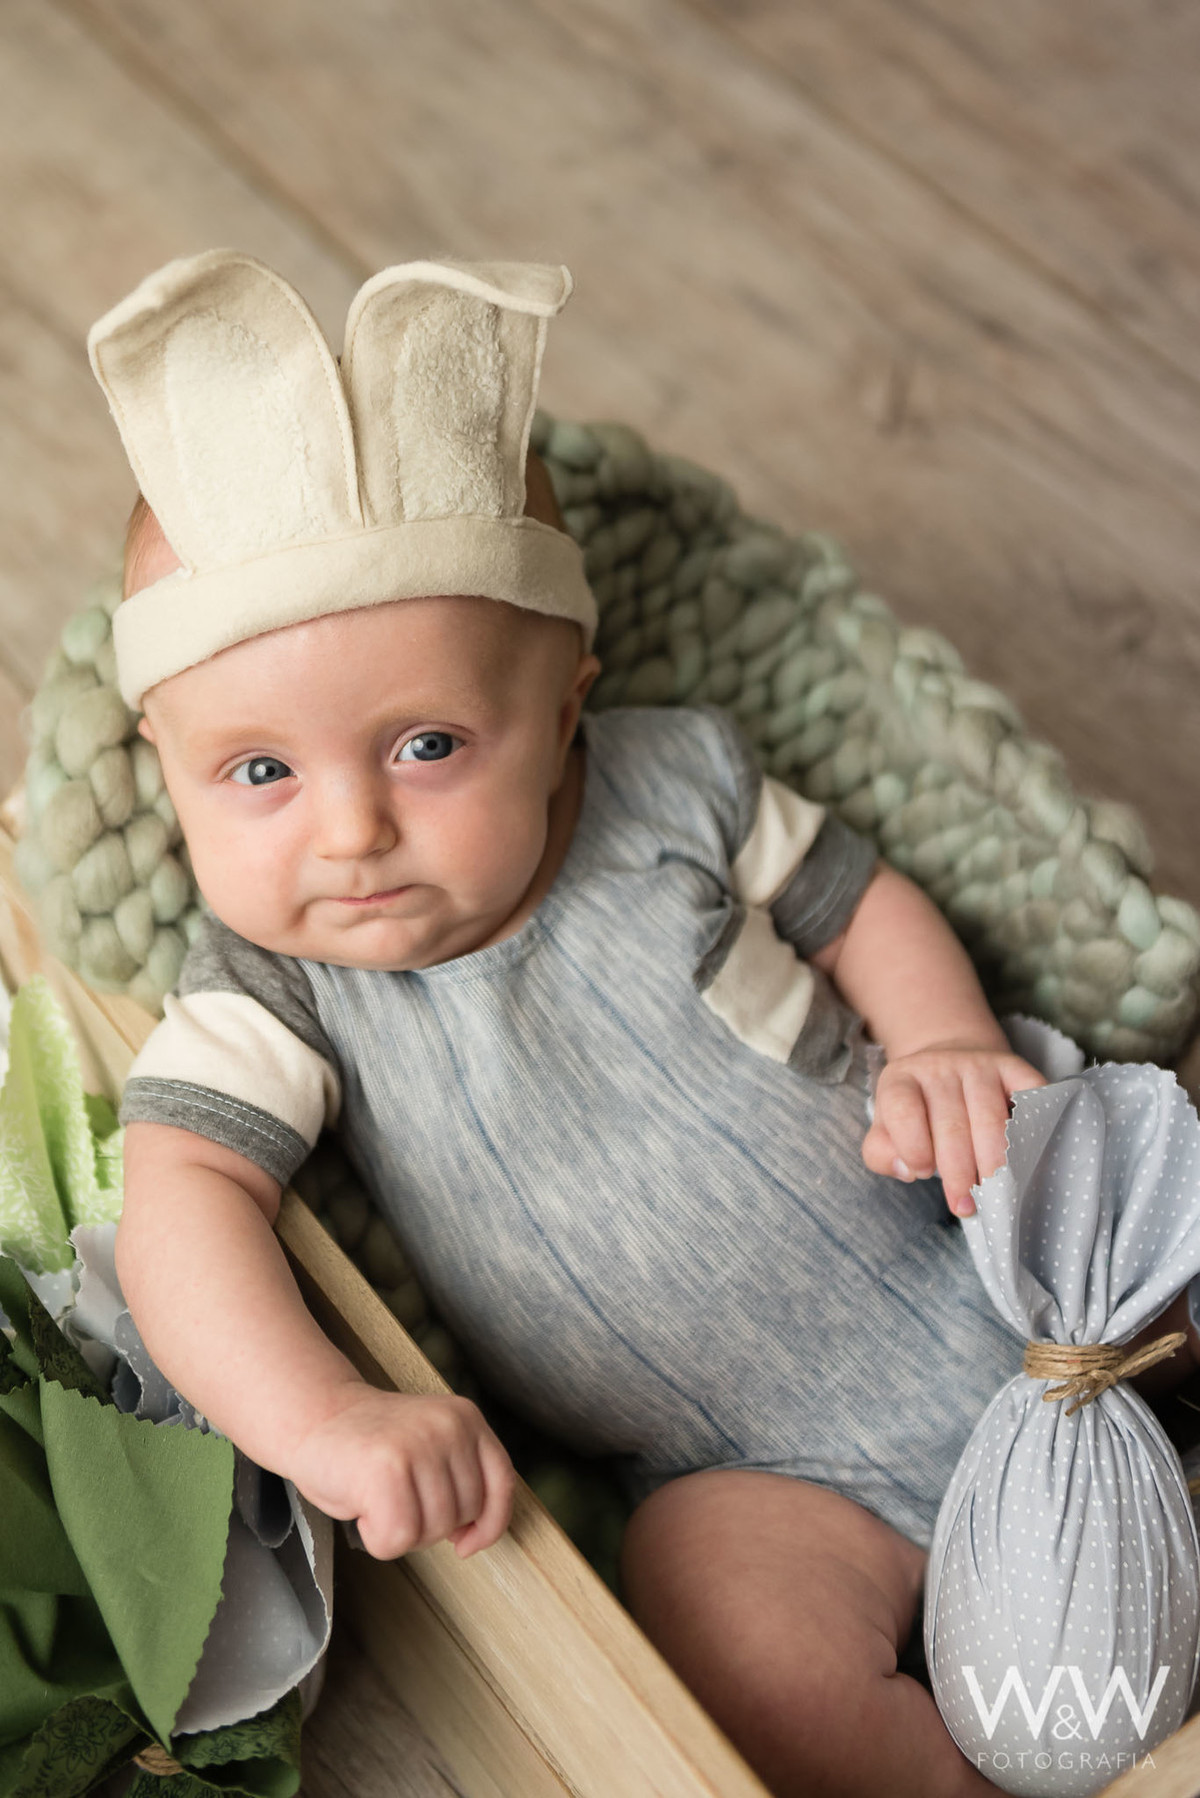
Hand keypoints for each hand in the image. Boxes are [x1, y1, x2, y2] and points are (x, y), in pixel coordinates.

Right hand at [285, 1382, 515, 1559]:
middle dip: (428, 1525)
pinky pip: (397, 1538)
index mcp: (466, 1418)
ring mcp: (418, 1444)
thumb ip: (460, 1478)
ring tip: (375, 1497)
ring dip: (399, 1532)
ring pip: (431, 1532)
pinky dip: (376, 1539)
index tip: (465, 1543)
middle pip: (463, 1515)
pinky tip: (362, 1508)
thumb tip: (473, 1537)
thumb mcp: (432, 1449)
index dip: (489, 1524)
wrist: (314, 1418)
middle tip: (394, 1499)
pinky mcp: (386, 1469)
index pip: (501, 1483)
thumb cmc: (370, 1447)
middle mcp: (448, 1426)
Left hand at [861, 1041, 1046, 1216]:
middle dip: (959, 1173)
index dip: (914, 1148)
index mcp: (901, 1080)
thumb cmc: (918, 1110)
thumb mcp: (886, 1127)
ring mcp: (978, 1065)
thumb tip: (907, 1171)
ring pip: (990, 1118)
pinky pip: (1028, 1094)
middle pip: (952, 1124)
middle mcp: (939, 1067)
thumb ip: (882, 1153)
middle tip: (965, 1205)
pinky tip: (1028, 1150)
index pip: (904, 1112)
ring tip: (994, 1192)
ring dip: (994, 1161)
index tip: (923, 1174)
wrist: (949, 1059)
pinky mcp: (1012, 1067)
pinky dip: (1032, 1123)